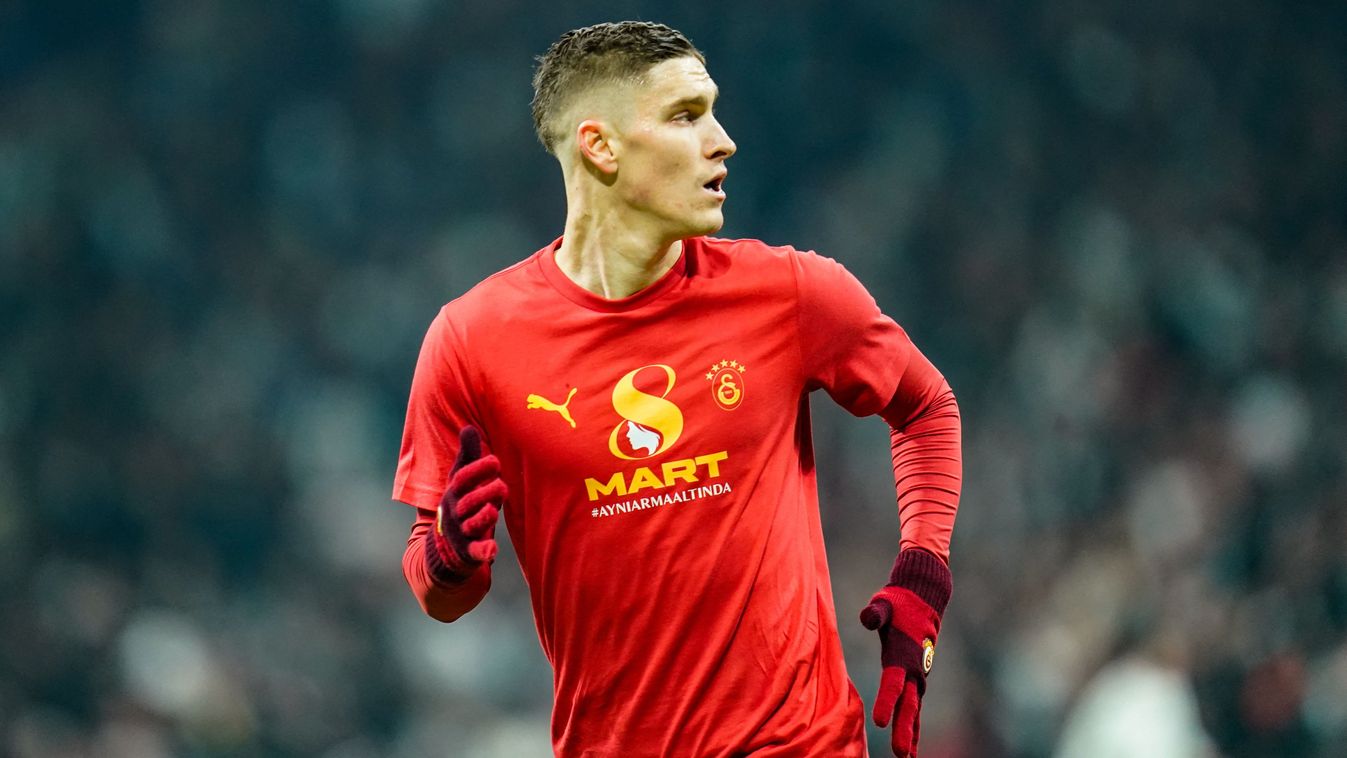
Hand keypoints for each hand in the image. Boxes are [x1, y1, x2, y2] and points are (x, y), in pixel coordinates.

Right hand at [425, 425, 507, 582]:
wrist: (445, 546)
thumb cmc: (461, 503)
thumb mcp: (461, 480)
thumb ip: (467, 455)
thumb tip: (468, 426)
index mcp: (454, 492)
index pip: (462, 479)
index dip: (478, 469)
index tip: (495, 461)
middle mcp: (455, 512)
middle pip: (468, 501)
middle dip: (485, 492)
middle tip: (502, 486)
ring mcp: (461, 533)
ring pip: (472, 525)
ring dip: (483, 517)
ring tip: (494, 510)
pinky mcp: (469, 552)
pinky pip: (475, 552)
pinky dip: (484, 551)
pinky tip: (492, 550)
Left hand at [859, 548, 951, 756]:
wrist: (924, 598)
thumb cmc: (898, 602)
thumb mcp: (884, 603)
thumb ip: (875, 612)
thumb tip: (867, 618)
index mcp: (902, 655)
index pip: (893, 683)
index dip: (887, 702)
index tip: (881, 723)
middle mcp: (913, 670)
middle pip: (908, 705)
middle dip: (904, 730)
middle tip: (900, 755)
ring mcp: (918, 676)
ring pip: (914, 710)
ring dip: (911, 734)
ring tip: (906, 757)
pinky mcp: (917, 679)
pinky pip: (915, 707)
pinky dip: (913, 726)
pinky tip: (910, 746)